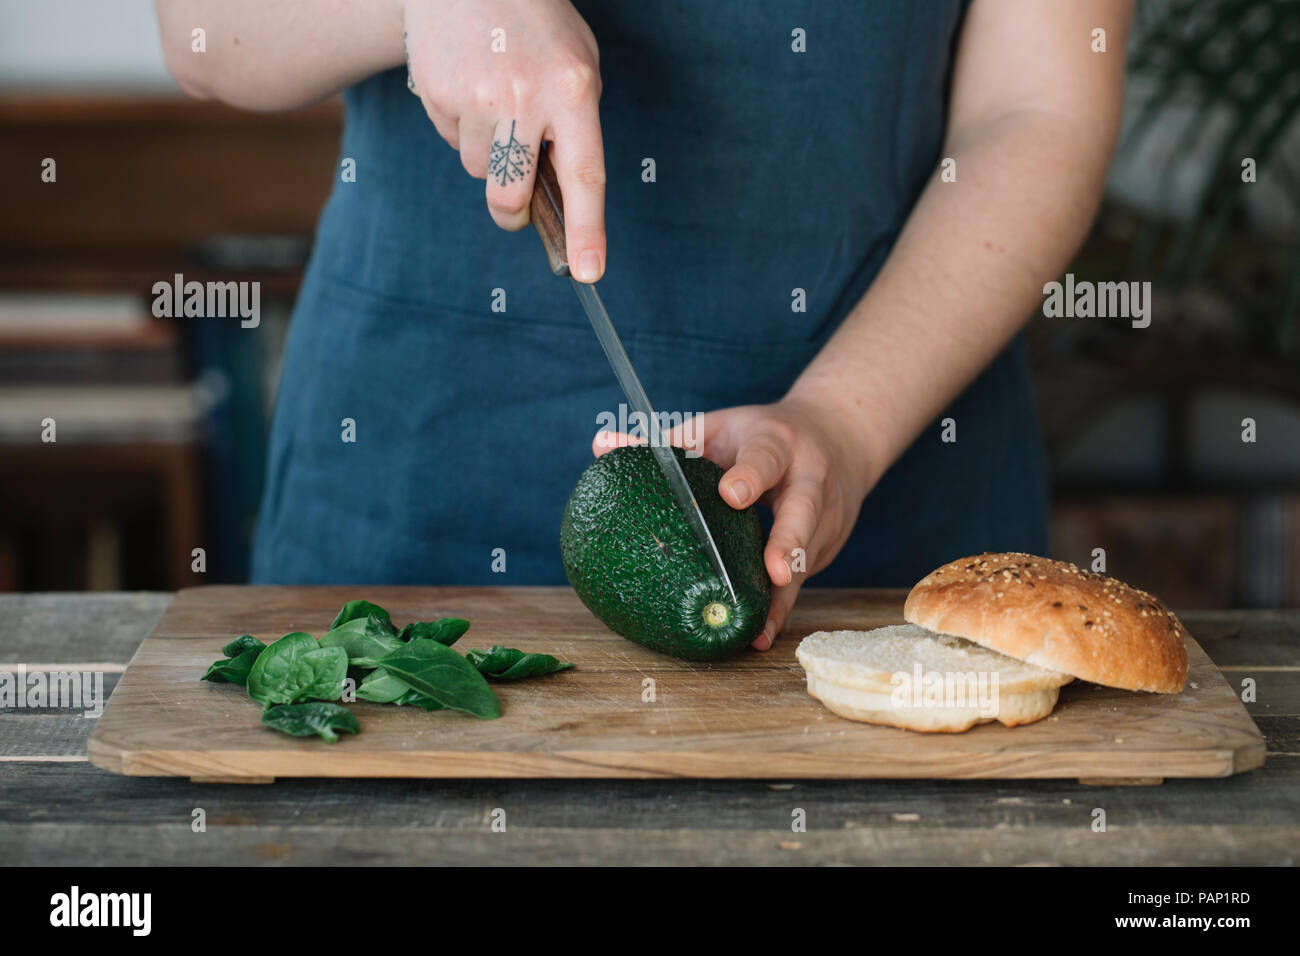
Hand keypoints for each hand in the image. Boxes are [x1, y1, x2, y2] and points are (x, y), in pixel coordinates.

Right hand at [403, 0, 605, 279]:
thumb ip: (573, 128)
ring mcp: (476, 96)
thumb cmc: (537, 24)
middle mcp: (525, 97)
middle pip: (510, 196)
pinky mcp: (436, 92)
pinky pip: (452, 140)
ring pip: (478, 170)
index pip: (584, 176)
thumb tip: (555, 199)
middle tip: (516, 209)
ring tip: (494, 99)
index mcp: (574, 91)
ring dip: (487, 152)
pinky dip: (461, 125)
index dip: (587, 230)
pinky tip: (468, 83)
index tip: (587, 271)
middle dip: (512, 212)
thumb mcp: (576, 66)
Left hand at [593, 398, 879, 649]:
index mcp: (777, 442)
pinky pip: (807, 579)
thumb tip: (601, 446)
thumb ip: (667, 442)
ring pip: (809, 556)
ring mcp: (826, 515)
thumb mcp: (721, 428)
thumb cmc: (762, 436)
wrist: (843, 434)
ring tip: (760, 629)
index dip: (750, 475)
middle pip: (803, 510)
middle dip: (790, 541)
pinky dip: (783, 607)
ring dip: (785, 594)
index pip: (766, 456)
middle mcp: (810, 478)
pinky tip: (760, 635)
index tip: (732, 494)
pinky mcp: (828, 545)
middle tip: (775, 571)